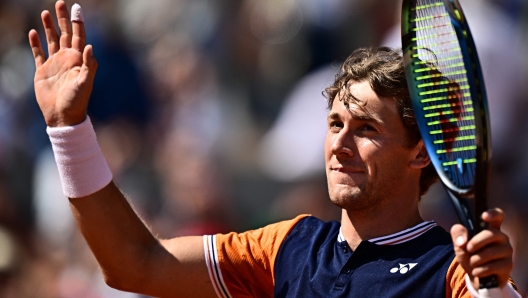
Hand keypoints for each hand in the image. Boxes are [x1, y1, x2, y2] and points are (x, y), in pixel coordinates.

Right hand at [29, 1, 96, 126]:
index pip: (79, 36)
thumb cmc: (77, 101)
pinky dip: (35, 43)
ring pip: (52, 40)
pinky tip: (33, 32)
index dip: (77, 22)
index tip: (75, 7)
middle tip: (60, 3)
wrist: (63, 116)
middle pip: (65, 34)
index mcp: (79, 60)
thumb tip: (90, 46)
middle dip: (62, 19)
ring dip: (49, 27)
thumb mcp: (85, 83)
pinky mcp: (43, 71)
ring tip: (45, 13)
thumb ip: (89, 65)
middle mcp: (67, 59)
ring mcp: (55, 64)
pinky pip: (38, 53)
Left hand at [450, 208, 512, 288]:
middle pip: (491, 234)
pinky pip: (492, 267)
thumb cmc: (469, 254)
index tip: (484, 216)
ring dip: (475, 260)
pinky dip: (479, 270)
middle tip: (468, 248)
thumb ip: (457, 234)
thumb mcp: (459, 242)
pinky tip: (477, 271)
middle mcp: (502, 237)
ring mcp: (507, 251)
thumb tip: (462, 241)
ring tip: (472, 263)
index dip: (493, 214)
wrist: (476, 275)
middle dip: (476, 242)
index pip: (498, 215)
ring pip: (490, 252)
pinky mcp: (508, 265)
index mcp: (490, 228)